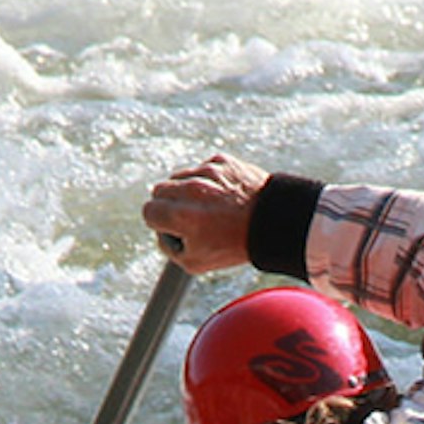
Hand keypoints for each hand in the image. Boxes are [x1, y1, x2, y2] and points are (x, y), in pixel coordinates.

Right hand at [143, 154, 270, 275]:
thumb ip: (169, 248)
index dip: (160, 223)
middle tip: (190, 217)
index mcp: (181, 216)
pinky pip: (202, 168)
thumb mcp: (195, 262)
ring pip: (179, 177)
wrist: (275, 223)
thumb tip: (160, 230)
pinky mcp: (222, 161)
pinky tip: (224, 195)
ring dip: (187, 190)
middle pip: (159, 191)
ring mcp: (207, 172)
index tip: (174, 228)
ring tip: (210, 207)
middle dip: (170, 204)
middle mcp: (191, 190)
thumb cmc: (235, 246)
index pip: (149, 212)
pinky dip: (209, 180)